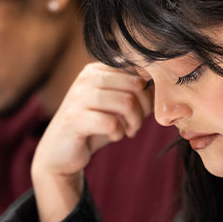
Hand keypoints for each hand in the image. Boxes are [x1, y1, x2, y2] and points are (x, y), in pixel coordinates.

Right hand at [31, 62, 152, 221]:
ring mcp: (78, 97)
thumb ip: (134, 92)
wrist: (61, 152)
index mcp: (97, 69)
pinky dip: (118, 133)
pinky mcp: (74, 119)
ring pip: (126, 102)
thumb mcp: (115, 105)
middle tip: (136, 124)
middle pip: (135, 85)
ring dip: (134, 122)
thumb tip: (161, 85)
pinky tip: (114, 136)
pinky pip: (111, 123)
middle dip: (143, 108)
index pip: (137, 70)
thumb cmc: (93, 126)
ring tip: (128, 131)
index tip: (143, 110)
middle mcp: (86, 78)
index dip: (148, 92)